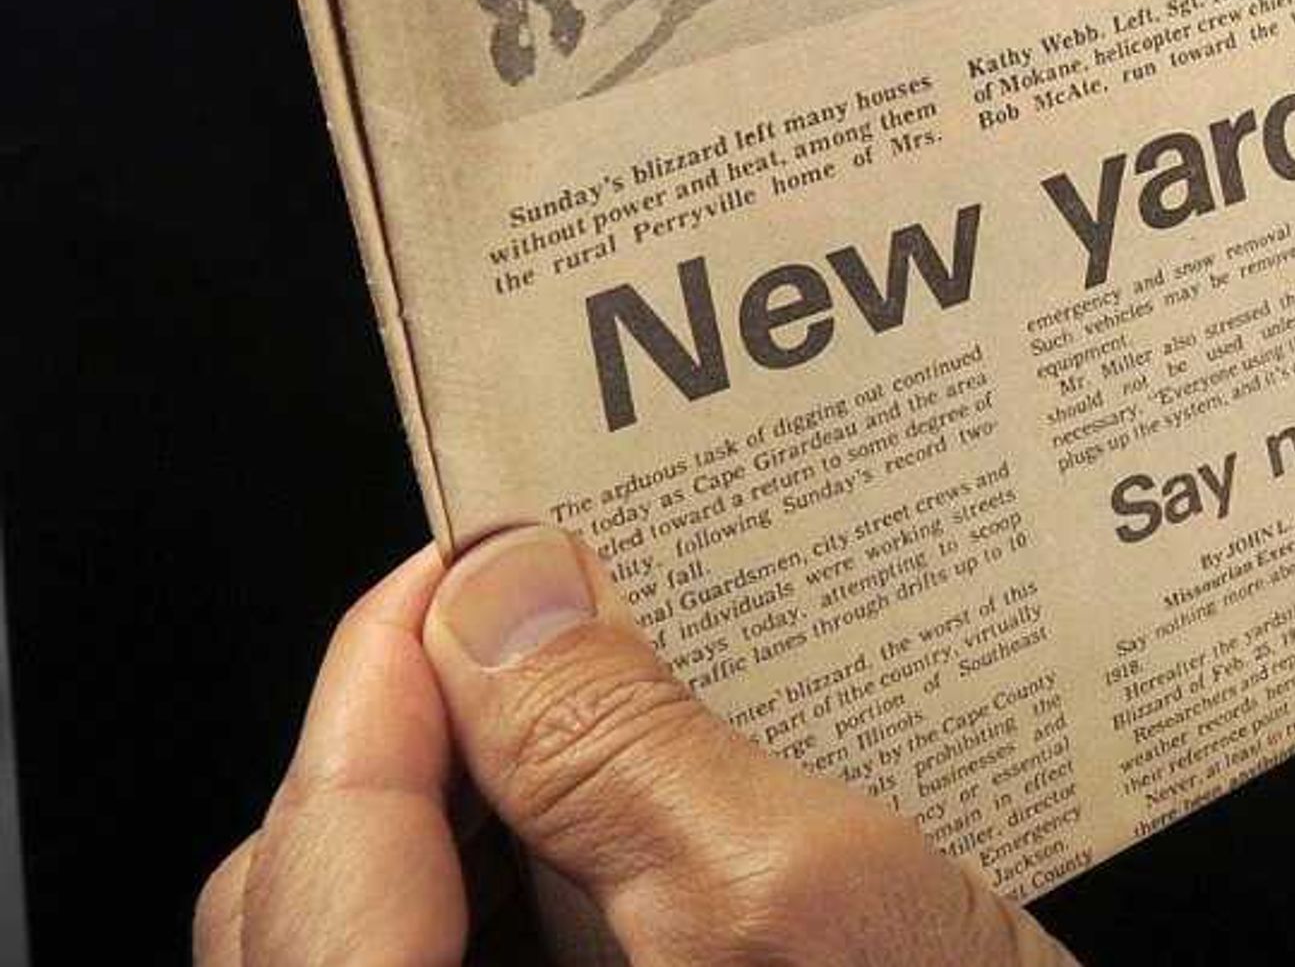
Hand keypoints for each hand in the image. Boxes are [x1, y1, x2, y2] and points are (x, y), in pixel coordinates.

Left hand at [195, 528, 1074, 965]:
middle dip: (408, 745)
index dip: (376, 677)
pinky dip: (511, 907)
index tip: (467, 556)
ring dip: (462, 822)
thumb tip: (501, 597)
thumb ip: (615, 748)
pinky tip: (617, 838)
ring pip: (381, 958)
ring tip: (586, 710)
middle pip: (310, 915)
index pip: (318, 856)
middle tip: (531, 612)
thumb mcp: (797, 888)